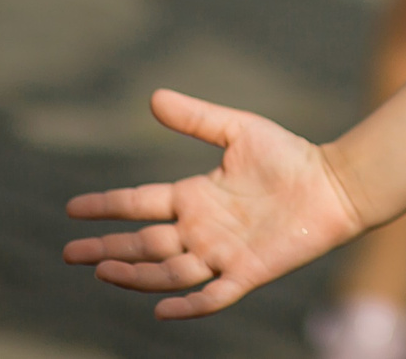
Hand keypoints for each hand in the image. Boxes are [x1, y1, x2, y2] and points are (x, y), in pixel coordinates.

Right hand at [62, 88, 365, 319]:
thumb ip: (197, 118)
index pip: (139, 204)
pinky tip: (161, 308)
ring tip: (103, 271)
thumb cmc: (290, 156)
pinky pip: (212, 295)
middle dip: (106, 248)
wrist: (335, 183)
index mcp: (194, 196)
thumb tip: (153, 96)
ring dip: (136, 275)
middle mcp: (201, 229)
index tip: (72, 209)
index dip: (106, 206)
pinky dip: (188, 304)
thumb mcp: (238, 131)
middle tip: (70, 253)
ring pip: (168, 272)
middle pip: (144, 244)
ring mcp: (222, 253)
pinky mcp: (248, 272)